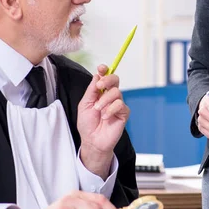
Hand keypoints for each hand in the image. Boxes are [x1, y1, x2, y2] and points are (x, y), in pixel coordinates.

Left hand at [77, 64, 129, 178]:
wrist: (92, 140)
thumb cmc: (87, 124)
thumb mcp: (85, 104)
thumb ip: (91, 90)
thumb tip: (97, 75)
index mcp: (100, 92)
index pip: (105, 77)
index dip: (105, 70)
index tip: (101, 68)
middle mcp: (110, 96)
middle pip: (115, 79)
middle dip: (107, 80)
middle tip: (100, 86)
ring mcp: (118, 104)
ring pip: (116, 92)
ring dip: (105, 100)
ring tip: (98, 110)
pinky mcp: (123, 113)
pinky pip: (120, 105)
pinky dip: (111, 110)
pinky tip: (105, 117)